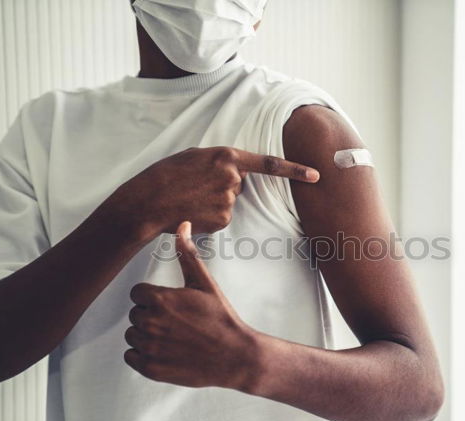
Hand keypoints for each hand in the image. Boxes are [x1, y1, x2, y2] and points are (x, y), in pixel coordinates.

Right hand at [115, 146, 319, 235]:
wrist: (148, 202)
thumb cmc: (166, 175)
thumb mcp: (194, 155)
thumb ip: (219, 161)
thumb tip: (236, 173)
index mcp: (227, 156)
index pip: (270, 163)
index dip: (295, 169)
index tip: (316, 174)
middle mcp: (232, 177)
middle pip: (240, 184)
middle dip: (224, 186)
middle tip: (197, 186)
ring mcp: (229, 200)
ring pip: (230, 202)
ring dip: (214, 202)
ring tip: (191, 198)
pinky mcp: (223, 220)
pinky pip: (223, 218)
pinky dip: (210, 217)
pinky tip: (193, 212)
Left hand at [124, 221, 261, 390]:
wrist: (235, 355)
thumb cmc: (220, 317)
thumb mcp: (205, 283)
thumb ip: (187, 254)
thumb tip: (183, 224)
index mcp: (160, 299)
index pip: (137, 293)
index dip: (153, 297)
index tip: (172, 305)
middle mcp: (150, 323)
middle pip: (134, 313)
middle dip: (150, 316)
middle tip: (176, 322)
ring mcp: (149, 348)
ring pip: (132, 335)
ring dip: (146, 336)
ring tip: (173, 337)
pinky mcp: (150, 369)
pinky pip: (131, 357)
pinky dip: (143, 355)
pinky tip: (166, 351)